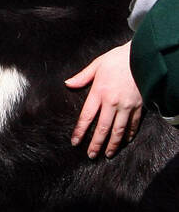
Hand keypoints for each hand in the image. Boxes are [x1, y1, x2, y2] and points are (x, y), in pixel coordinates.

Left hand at [67, 42, 143, 158]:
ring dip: (113, 143)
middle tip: (91, 155)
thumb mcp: (97, 64)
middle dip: (96, 143)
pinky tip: (125, 141)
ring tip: (107, 154)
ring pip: (119, 130)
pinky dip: (130, 134)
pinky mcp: (139, 106)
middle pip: (102, 128)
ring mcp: (127, 106)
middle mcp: (112, 102)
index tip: (75, 142)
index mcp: (99, 92)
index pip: (86, 116)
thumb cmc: (118, 59)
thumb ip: (82, 77)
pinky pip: (134, 124)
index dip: (80, 131)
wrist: (142, 56)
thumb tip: (68, 83)